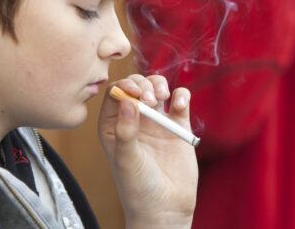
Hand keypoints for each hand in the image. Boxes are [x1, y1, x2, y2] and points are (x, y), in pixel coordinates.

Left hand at [98, 74, 197, 228]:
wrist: (165, 208)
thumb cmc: (138, 188)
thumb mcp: (126, 160)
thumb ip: (125, 131)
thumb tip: (127, 100)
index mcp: (113, 125)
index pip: (115, 93)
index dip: (124, 86)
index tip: (135, 92)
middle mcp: (134, 119)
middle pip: (136, 85)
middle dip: (143, 85)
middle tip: (150, 99)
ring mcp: (156, 121)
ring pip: (156, 88)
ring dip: (159, 85)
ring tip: (162, 96)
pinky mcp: (178, 126)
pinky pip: (180, 101)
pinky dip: (181, 96)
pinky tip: (179, 105)